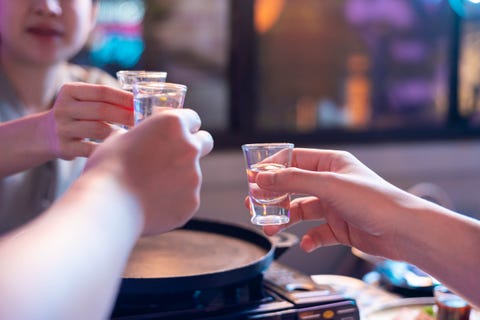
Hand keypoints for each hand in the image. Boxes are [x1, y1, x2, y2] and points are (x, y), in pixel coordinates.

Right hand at [43, 82, 133, 159]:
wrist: (45, 134)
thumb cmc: (76, 115)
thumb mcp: (82, 100)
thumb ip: (104, 99)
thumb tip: (139, 103)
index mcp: (70, 91)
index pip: (102, 91)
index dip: (123, 97)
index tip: (140, 103)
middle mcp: (64, 108)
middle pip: (102, 110)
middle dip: (125, 115)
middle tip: (141, 120)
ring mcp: (63, 128)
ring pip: (98, 130)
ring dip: (117, 132)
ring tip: (132, 134)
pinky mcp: (64, 147)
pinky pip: (91, 148)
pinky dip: (106, 148)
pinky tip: (117, 147)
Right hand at [85, 108, 213, 234]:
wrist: (110, 207)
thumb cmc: (108, 169)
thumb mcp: (117, 140)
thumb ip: (135, 136)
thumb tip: (130, 137)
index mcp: (172, 125)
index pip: (192, 118)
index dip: (183, 125)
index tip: (175, 133)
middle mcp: (190, 148)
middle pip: (205, 142)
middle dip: (194, 146)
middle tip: (174, 156)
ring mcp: (194, 177)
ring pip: (192, 174)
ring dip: (177, 177)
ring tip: (147, 189)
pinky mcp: (192, 202)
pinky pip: (185, 198)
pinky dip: (173, 200)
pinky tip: (150, 206)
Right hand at [249, 148, 427, 259]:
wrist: (403, 231)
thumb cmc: (374, 200)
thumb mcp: (328, 184)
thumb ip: (293, 180)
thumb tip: (262, 176)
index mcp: (331, 164)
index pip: (294, 160)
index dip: (271, 168)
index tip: (251, 177)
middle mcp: (331, 183)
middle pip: (293, 186)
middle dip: (273, 196)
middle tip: (254, 204)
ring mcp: (335, 206)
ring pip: (300, 210)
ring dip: (284, 219)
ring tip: (271, 228)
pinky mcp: (339, 228)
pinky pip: (316, 232)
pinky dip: (308, 238)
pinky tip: (306, 242)